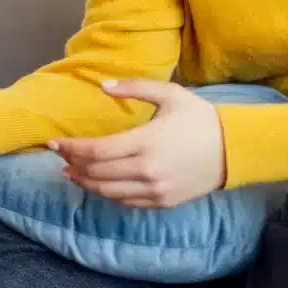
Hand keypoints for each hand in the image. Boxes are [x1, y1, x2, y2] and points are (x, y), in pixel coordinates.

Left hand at [49, 80, 228, 208]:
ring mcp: (155, 190)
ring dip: (85, 182)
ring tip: (72, 172)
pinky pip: (126, 201)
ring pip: (108, 191)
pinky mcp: (162, 202)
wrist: (234, 150)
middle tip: (60, 156)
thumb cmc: (201, 119)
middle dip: (73, 164)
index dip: (70, 148)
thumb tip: (103, 85)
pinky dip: (107, 193)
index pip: (96, 151)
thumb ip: (135, 88)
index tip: (53, 143)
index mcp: (147, 142)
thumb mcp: (170, 94)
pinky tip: (98, 183)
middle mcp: (148, 170)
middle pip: (97, 173)